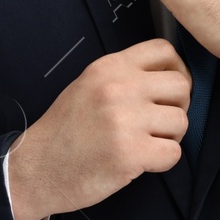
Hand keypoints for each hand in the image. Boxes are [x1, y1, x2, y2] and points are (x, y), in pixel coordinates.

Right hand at [6, 38, 190, 219]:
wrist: (37, 169)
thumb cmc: (64, 132)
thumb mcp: (88, 86)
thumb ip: (124, 77)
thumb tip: (167, 79)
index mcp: (109, 67)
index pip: (165, 50)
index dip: (176, 70)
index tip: (167, 91)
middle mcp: (118, 88)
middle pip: (182, 85)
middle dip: (177, 107)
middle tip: (158, 123)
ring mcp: (125, 120)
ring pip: (181, 121)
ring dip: (170, 137)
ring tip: (146, 143)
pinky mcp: (130, 153)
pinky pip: (174, 153)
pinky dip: (162, 161)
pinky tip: (141, 161)